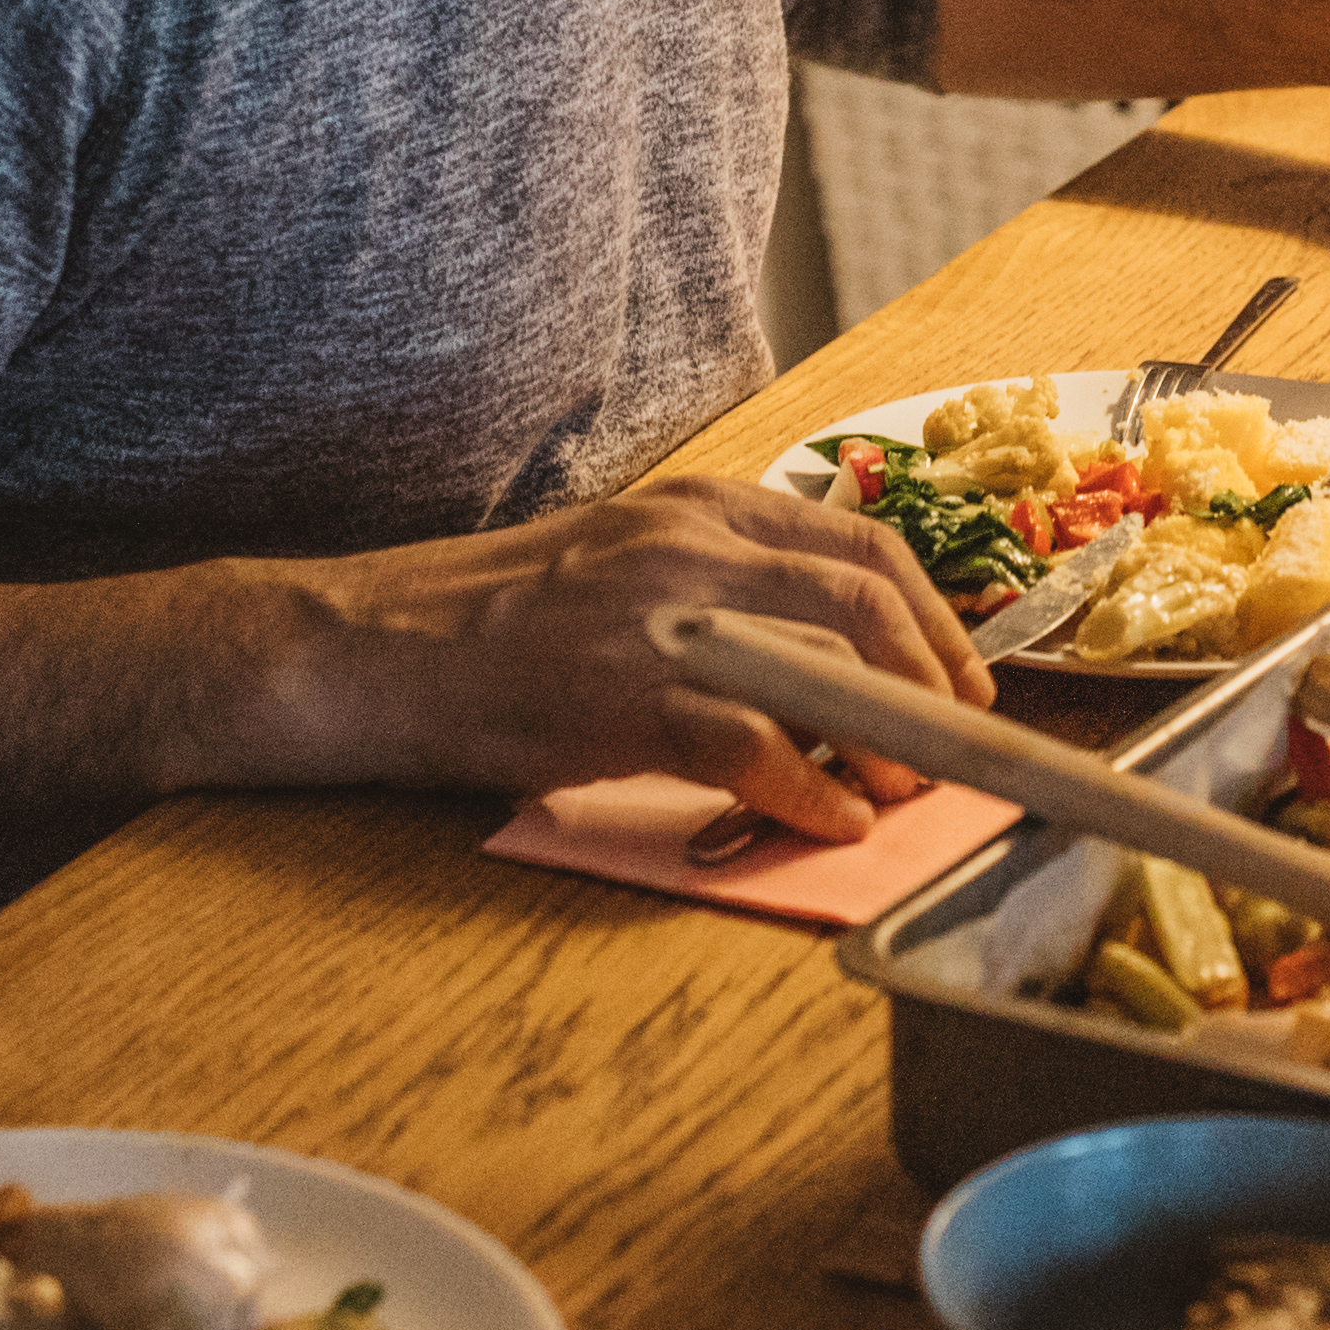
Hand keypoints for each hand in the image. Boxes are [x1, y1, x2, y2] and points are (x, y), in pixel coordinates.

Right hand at [296, 479, 993, 843]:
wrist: (370, 649)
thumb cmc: (494, 622)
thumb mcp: (623, 566)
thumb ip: (720, 588)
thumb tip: (821, 661)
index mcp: (698, 507)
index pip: (860, 539)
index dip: (934, 613)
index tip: (959, 672)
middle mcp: (689, 546)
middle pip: (864, 599)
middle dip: (931, 678)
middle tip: (951, 741)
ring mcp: (656, 618)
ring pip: (823, 666)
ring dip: (886, 741)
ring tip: (902, 791)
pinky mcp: (621, 696)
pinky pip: (752, 744)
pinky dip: (810, 791)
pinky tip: (829, 822)